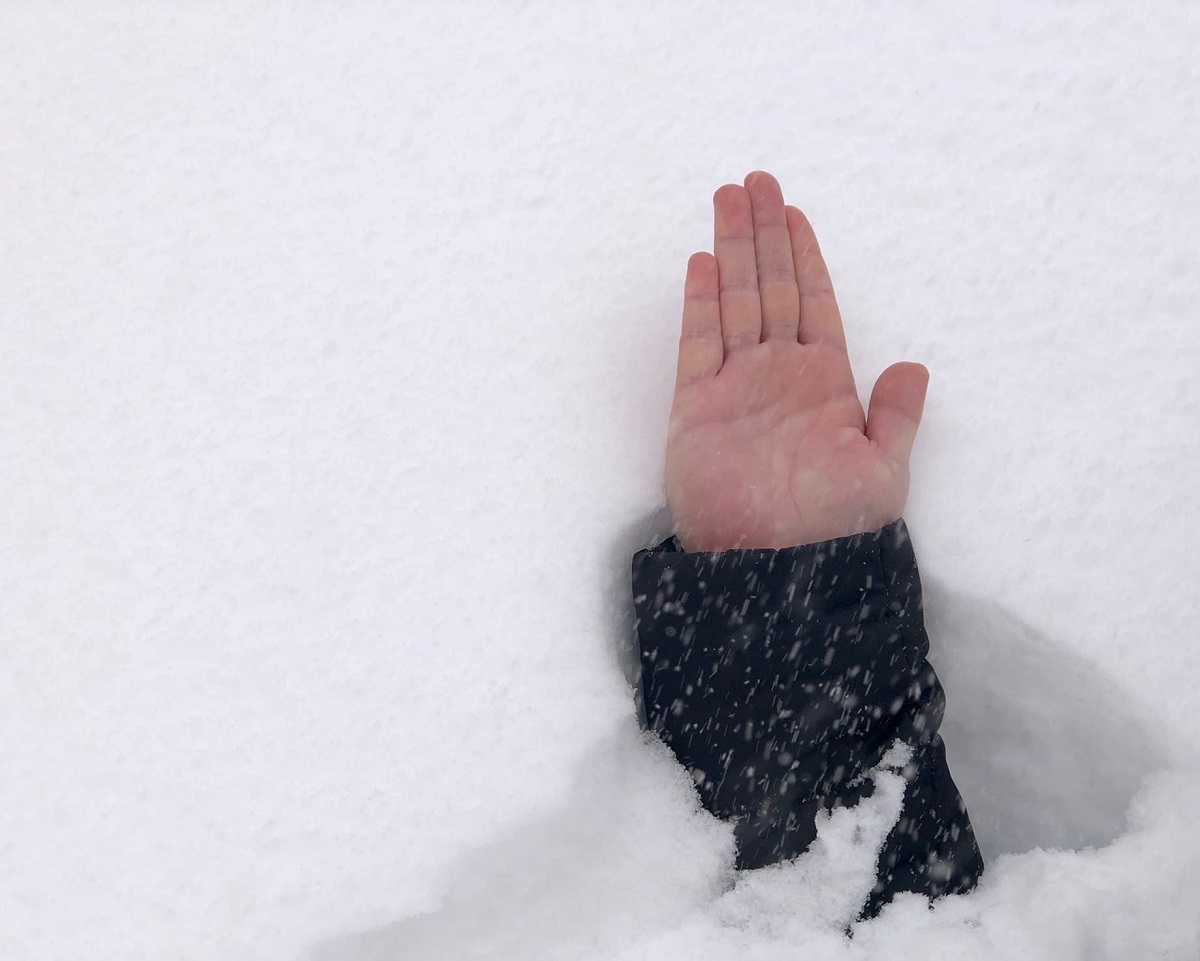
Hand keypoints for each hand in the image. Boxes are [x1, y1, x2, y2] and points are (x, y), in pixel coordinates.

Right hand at [665, 172, 928, 551]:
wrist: (775, 571)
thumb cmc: (834, 527)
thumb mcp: (885, 472)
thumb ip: (895, 416)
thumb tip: (913, 364)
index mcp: (825, 383)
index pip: (813, 301)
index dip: (804, 255)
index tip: (794, 211)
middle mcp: (777, 375)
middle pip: (771, 286)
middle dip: (764, 233)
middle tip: (756, 181)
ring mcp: (735, 388)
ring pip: (735, 302)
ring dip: (733, 250)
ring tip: (728, 199)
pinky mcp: (695, 409)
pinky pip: (697, 345)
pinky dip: (700, 305)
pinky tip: (703, 264)